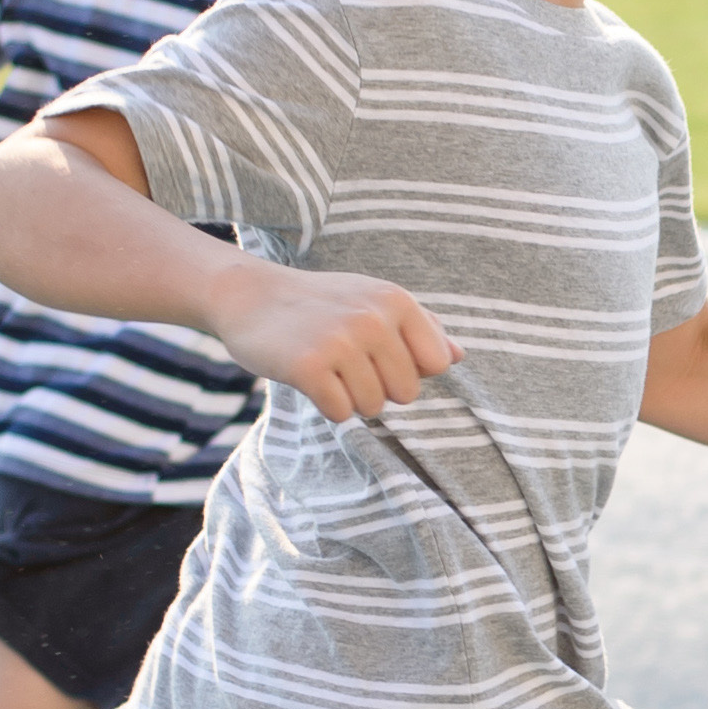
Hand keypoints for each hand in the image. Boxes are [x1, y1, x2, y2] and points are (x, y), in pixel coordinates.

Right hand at [220, 264, 452, 422]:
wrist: (248, 295)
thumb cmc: (320, 304)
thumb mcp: (373, 301)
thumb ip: (421, 328)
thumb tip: (459, 356)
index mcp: (396, 301)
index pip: (437, 364)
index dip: (410, 369)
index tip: (380, 354)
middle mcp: (372, 319)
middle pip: (406, 393)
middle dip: (379, 388)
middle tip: (346, 363)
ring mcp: (340, 342)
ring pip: (373, 407)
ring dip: (350, 398)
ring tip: (327, 367)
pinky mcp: (308, 367)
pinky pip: (341, 413)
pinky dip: (327, 406)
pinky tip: (310, 379)